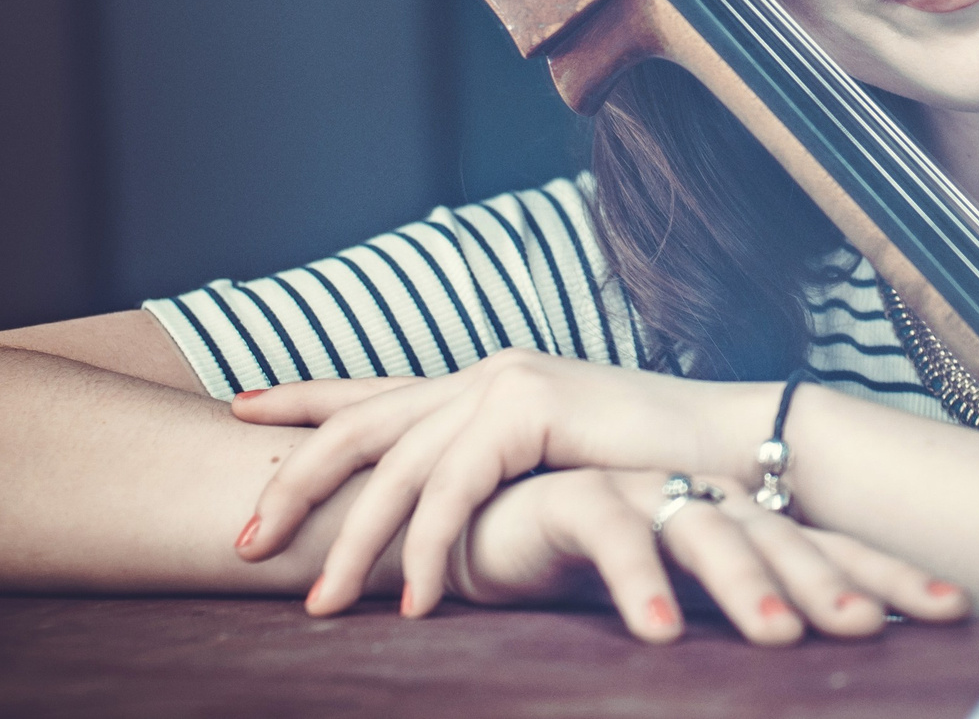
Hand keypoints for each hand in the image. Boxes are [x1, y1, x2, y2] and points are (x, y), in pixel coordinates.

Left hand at [232, 349, 743, 594]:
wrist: (740, 450)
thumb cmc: (660, 472)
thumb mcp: (560, 474)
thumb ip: (503, 482)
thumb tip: (451, 527)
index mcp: (489, 383)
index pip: (380, 390)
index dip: (307, 398)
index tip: (238, 408)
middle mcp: (488, 372)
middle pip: (364, 424)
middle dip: (295, 480)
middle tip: (242, 542)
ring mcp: (508, 380)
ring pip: (398, 465)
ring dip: (352, 541)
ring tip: (317, 605)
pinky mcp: (531, 405)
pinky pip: (454, 486)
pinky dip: (428, 549)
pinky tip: (413, 601)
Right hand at [434, 466, 967, 644]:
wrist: (486, 520)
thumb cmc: (594, 568)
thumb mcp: (682, 599)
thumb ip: (739, 618)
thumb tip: (817, 665)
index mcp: (739, 520)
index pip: (827, 547)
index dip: (886, 574)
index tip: (952, 607)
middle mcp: (702, 499)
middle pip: (782, 537)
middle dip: (832, 583)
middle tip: (872, 628)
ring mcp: (641, 490)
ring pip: (706, 533)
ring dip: (746, 585)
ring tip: (780, 637)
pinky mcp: (573, 499)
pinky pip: (611, 538)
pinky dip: (637, 583)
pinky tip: (659, 631)